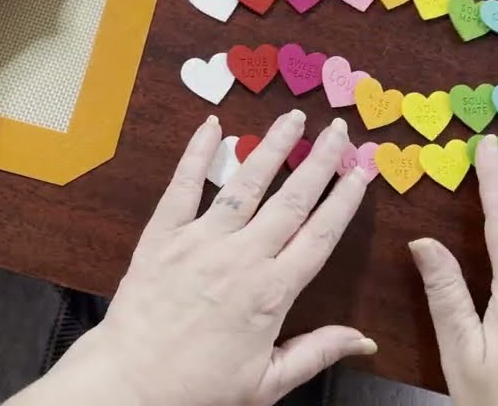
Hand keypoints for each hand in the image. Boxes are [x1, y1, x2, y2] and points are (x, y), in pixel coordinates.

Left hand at [11, 111, 374, 405]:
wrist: (131, 384)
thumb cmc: (198, 387)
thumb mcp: (267, 382)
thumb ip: (317, 353)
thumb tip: (365, 341)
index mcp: (272, 292)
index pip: (320, 234)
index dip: (345, 199)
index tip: (362, 170)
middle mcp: (242, 257)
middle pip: (292, 199)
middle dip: (320, 161)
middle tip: (339, 131)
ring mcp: (201, 241)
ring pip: (246, 184)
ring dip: (272, 147)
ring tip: (293, 118)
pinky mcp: (163, 235)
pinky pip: (184, 185)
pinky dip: (197, 153)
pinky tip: (213, 126)